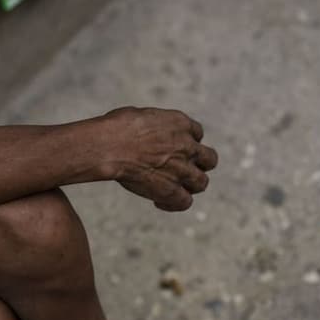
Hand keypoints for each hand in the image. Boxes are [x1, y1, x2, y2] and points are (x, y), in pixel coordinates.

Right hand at [99, 107, 218, 211]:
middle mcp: (187, 146)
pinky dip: (174, 204)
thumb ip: (153, 126)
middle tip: (183, 168)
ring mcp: (182, 169)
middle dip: (198, 164)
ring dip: (190, 185)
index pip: (197, 132)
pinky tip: (159, 201)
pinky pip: (184, 202)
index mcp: (180, 123)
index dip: (187, 140)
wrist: (110, 146)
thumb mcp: (140, 115)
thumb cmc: (116, 128)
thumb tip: (146, 133)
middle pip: (209, 159)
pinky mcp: (172, 190)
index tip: (175, 146)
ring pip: (201, 182)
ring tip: (173, 186)